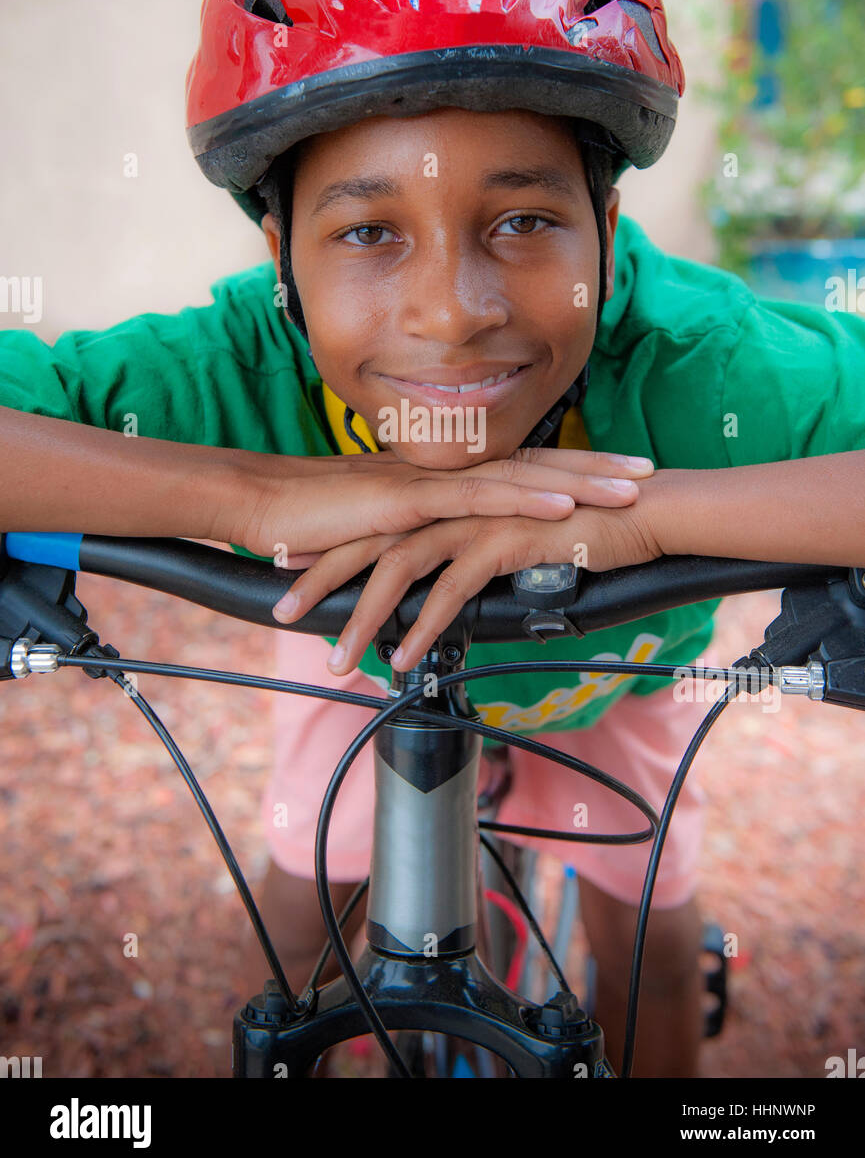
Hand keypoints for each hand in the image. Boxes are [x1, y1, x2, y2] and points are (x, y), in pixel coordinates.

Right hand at [231, 446, 653, 562]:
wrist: (261, 506)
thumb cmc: (314, 522)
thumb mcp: (380, 534)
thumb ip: (419, 540)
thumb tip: (451, 561)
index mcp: (442, 475)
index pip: (518, 464)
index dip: (570, 466)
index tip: (616, 471)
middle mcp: (443, 469)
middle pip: (534, 460)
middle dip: (596, 465)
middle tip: (650, 470)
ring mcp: (428, 480)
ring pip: (519, 474)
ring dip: (580, 480)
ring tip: (630, 489)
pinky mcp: (408, 502)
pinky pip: (478, 499)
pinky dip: (526, 498)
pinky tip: (565, 504)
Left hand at [272, 489, 661, 674]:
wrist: (641, 508)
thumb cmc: (581, 526)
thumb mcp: (512, 542)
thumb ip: (475, 557)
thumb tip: (450, 593)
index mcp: (451, 499)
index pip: (375, 524)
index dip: (331, 548)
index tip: (293, 574)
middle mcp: (454, 503)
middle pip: (369, 540)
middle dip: (321, 578)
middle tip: (282, 613)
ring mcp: (477, 517)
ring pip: (399, 566)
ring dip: (363, 615)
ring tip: (337, 658)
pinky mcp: (504, 539)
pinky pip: (450, 589)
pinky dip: (422, 627)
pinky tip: (403, 658)